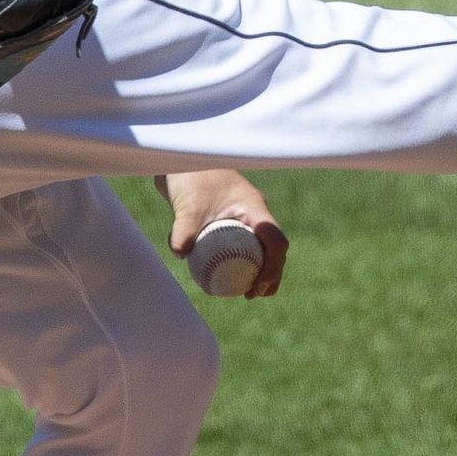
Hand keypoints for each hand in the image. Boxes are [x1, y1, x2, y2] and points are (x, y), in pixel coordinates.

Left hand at [153, 170, 289, 298]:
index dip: (272, 265)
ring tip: (248, 293)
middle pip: (274, 248)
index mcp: (254, 207)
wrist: (183, 161)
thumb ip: (183, 229)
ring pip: (263, 248)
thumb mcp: (186, 205)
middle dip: (271, 273)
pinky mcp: (233, 221)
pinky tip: (231, 279)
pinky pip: (247, 245)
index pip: (274, 239)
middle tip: (253, 294)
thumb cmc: (189, 177)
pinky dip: (245, 263)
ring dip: (262, 270)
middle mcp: (254, 213)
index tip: (257, 285)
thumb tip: (181, 254)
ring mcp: (245, 217)